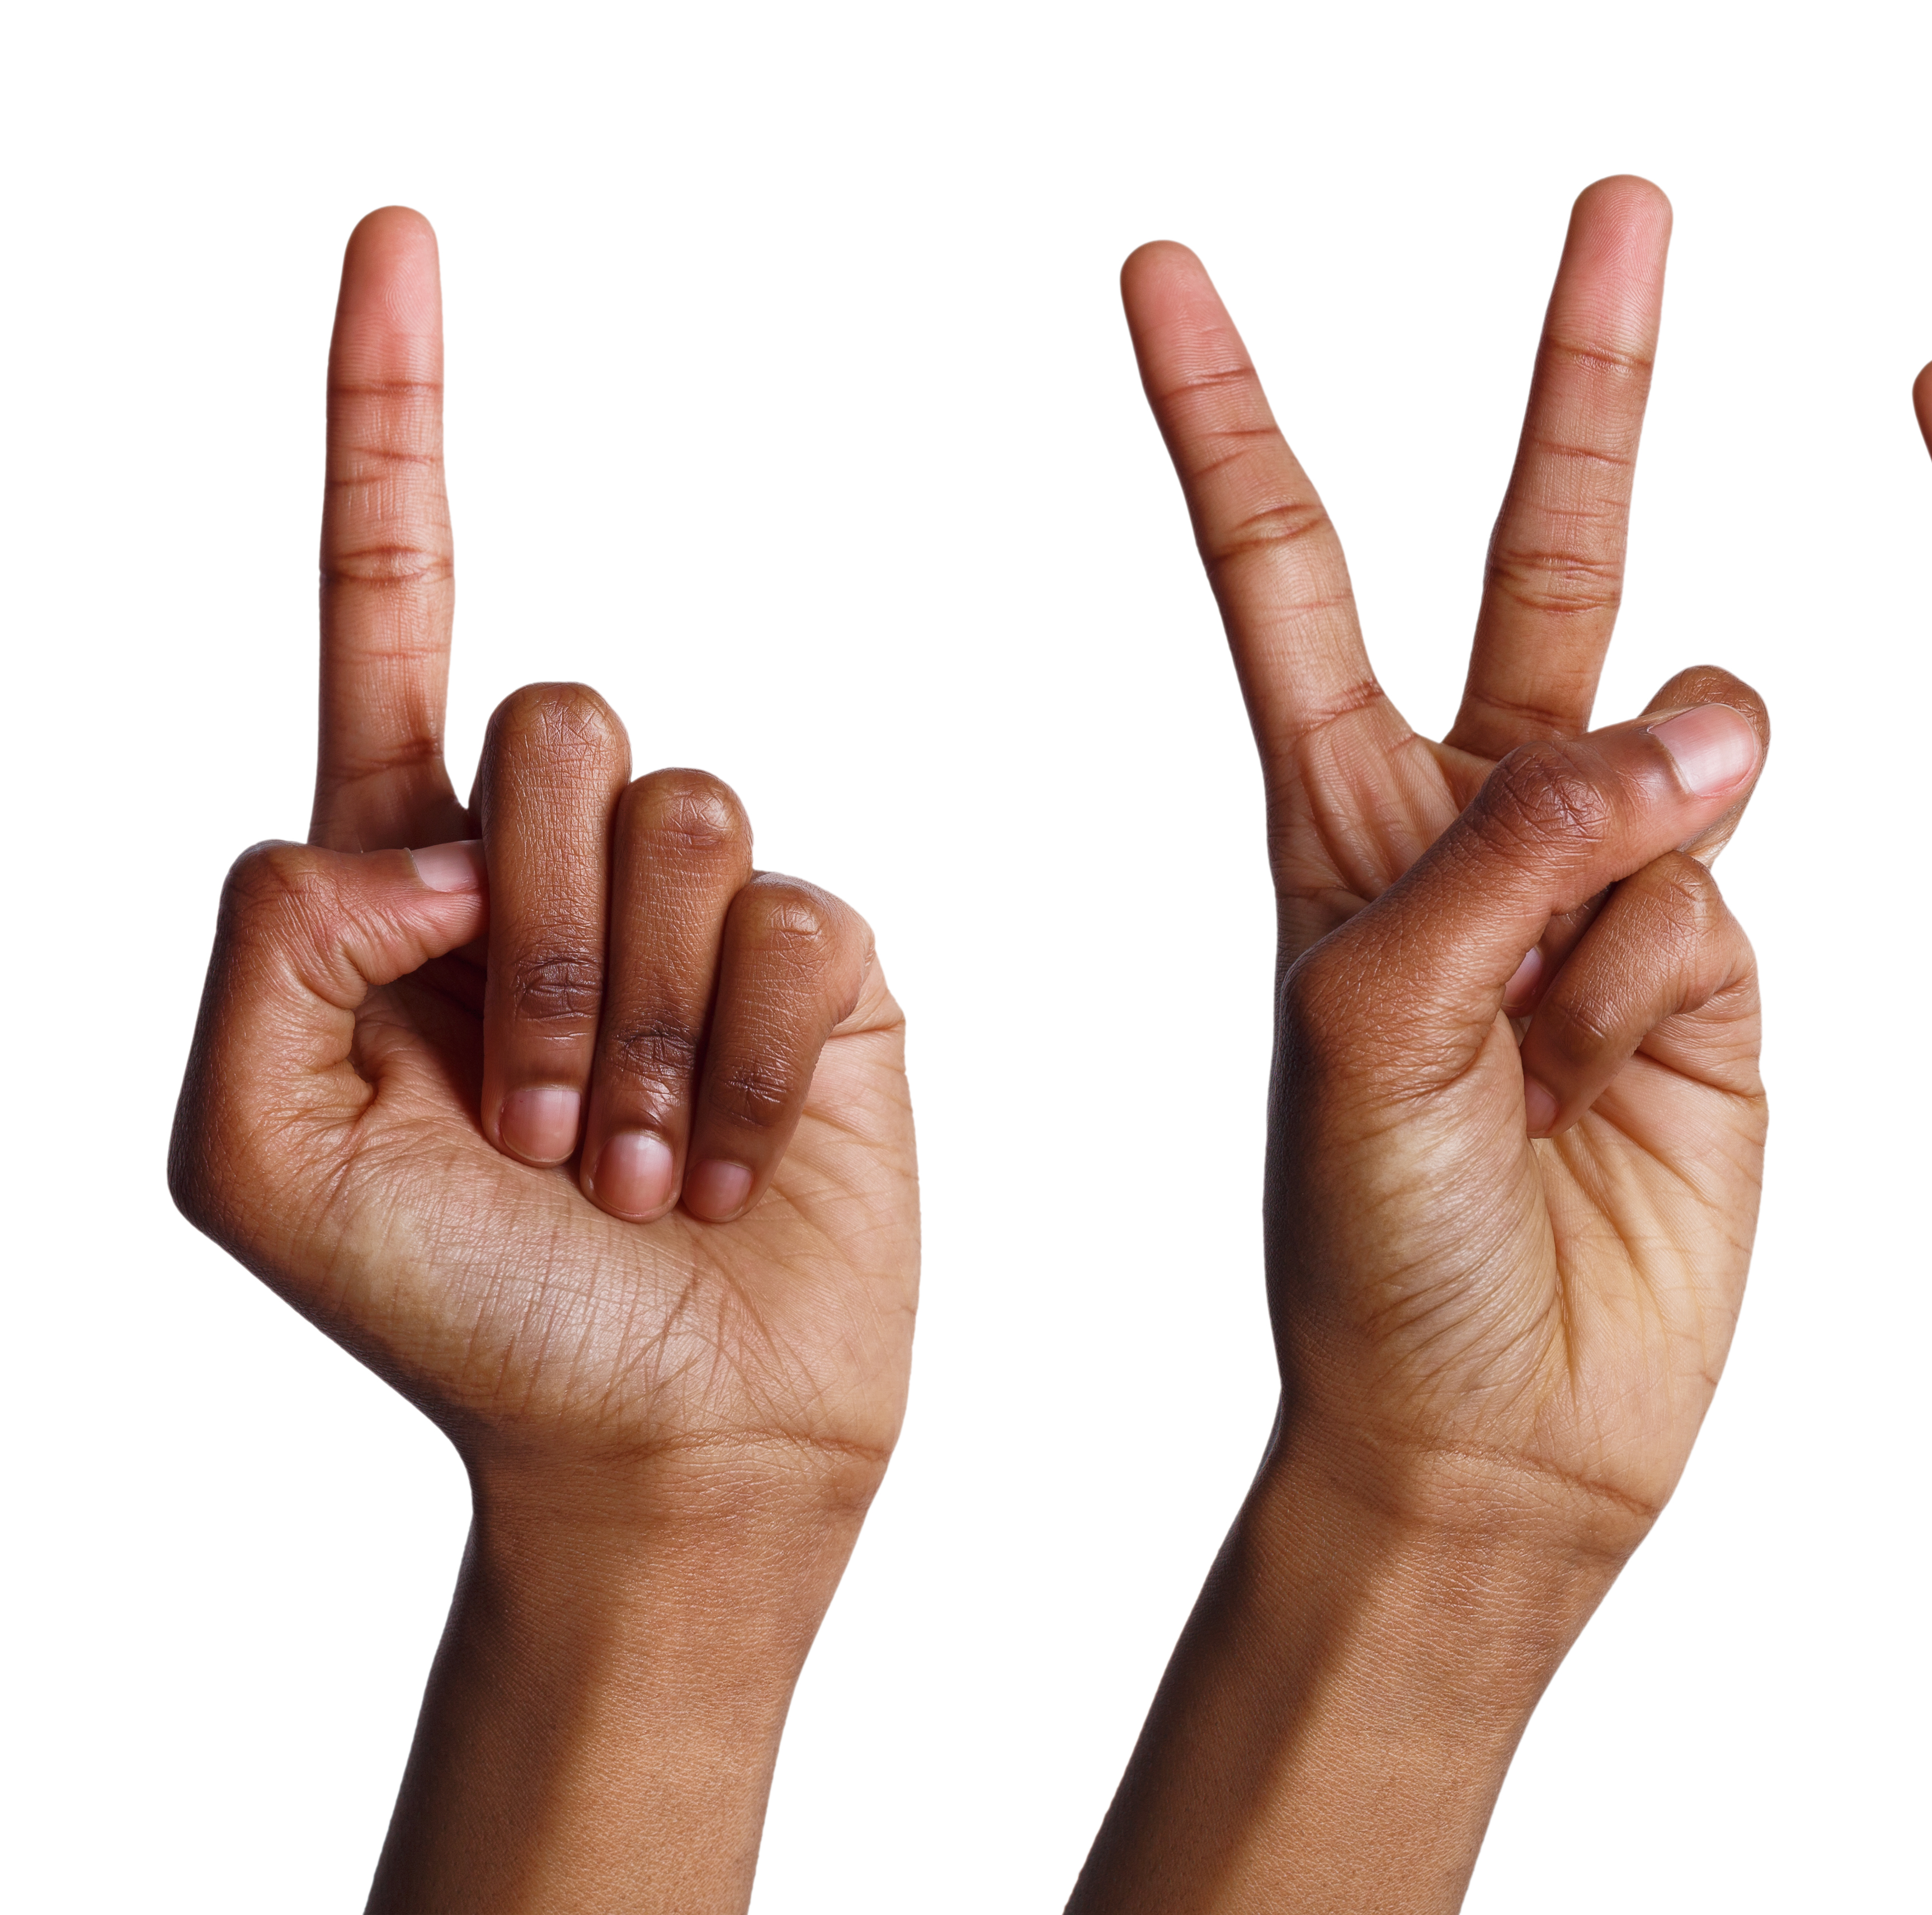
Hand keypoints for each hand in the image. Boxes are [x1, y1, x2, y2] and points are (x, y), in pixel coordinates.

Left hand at [165, 207, 913, 1914]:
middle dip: (537, 940)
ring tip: (627, 1153)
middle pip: (557, 723)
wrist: (662, 1444)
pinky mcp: (830, 964)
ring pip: (691, 816)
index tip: (402, 239)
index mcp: (392, 872)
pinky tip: (721, 1160)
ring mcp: (698, 911)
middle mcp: (549, 862)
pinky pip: (806, 921)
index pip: (388, 595)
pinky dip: (751, 1063)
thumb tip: (430, 839)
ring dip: (644, 1023)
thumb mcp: (251, 1151)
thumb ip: (269, 944)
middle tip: (527, 1117)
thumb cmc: (448, 1319)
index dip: (389, 418)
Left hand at [1075, 177, 1770, 1912]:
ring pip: (1672, 733)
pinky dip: (1686, 936)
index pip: (1284, 568)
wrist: (1496, 1437)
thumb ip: (1523, 853)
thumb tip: (1712, 706)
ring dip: (1646, 809)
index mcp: (1340, 825)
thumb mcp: (1375, 1038)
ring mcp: (1615, 887)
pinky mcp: (1722, 962)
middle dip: (1583, 378)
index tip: (1162, 269)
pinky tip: (1618, 1062)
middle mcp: (1476, 823)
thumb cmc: (1370, 1261)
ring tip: (1564, 1031)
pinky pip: (1729, 866)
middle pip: (1536, 551)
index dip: (1231, 419)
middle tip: (1622, 203)